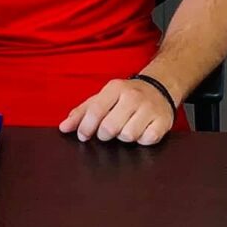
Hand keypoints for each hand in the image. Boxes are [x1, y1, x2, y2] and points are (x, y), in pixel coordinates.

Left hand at [60, 77, 176, 145]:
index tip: (83, 136)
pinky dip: (142, 140)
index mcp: (116, 88)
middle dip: (105, 134)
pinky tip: (142, 130)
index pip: (96, 111)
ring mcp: (150, 108)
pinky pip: (146, 140)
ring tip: (127, 127)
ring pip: (127, 136)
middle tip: (108, 131)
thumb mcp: (104, 97)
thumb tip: (63, 127)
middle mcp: (133, 96)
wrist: (160, 87)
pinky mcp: (163, 121)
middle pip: (110, 128)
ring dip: (124, 137)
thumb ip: (82, 111)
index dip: (86, 127)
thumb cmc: (126, 96)